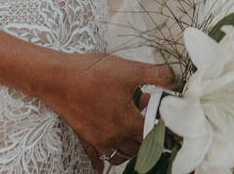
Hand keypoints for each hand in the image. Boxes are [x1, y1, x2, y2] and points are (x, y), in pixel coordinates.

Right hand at [44, 52, 170, 163]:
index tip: (170, 122)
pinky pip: (96, 158)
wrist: (56, 77)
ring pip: (120, 155)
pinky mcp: (84, 137)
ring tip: (134, 130)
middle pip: (139, 148)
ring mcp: (98, 140)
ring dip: (130, 148)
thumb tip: (177, 80)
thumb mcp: (131, 69)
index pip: (155, 136)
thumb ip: (158, 75)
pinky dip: (103, 161)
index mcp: (128, 122)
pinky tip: (103, 164)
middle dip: (149, 138)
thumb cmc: (92, 72)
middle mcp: (114, 136)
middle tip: (151, 120)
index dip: (165, 130)